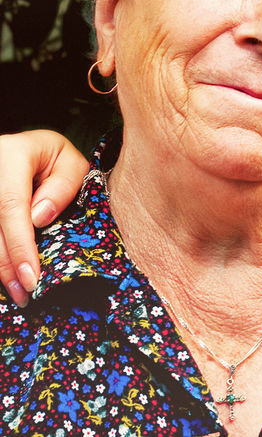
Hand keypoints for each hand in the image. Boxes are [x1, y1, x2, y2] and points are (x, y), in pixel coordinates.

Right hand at [0, 130, 89, 306]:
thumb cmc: (54, 158)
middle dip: (7, 265)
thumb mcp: (71, 162)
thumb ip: (63, 186)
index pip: (11, 206)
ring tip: (17, 294)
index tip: (31, 276)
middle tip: (25, 295)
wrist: (25, 150)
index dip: (20, 245)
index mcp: (11, 155)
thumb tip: (39, 219)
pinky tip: (7, 278)